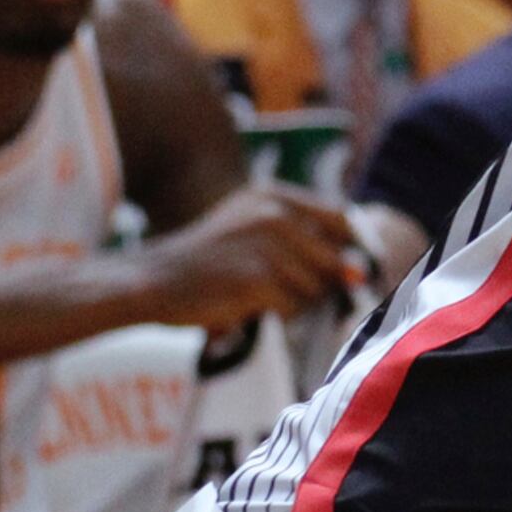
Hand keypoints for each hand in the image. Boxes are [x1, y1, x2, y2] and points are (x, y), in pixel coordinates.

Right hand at [131, 182, 359, 328]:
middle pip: (332, 259)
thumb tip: (356, 271)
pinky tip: (248, 307)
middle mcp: (275, 214)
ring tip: (257, 296)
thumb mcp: (247, 226)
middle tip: (284, 293)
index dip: (351, 249)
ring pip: (314, 287)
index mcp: (274, 196)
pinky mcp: (257, 278)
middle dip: (320, 284)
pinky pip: (291, 307)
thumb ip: (300, 238)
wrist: (154, 280)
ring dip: (294, 301)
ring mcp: (267, 245)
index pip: (341, 219)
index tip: (349, 273)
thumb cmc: (205, 260)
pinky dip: (275, 314)